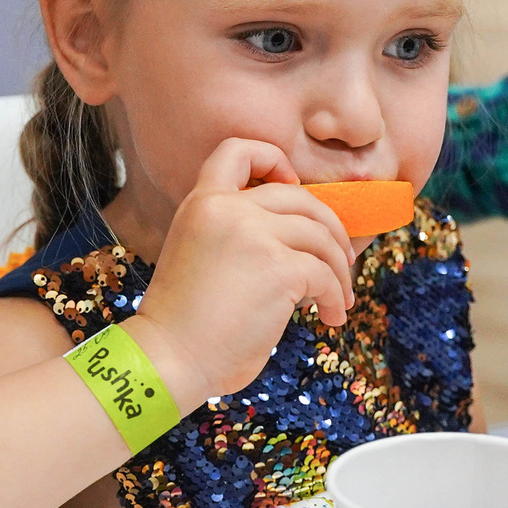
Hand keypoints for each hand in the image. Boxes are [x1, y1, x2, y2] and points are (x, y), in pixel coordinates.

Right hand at [121, 140, 355, 405]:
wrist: (169, 357)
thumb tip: (298, 241)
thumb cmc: (184, 323)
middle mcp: (228, 209)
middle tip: (338, 262)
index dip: (274, 160)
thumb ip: (235, 235)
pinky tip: (330, 317)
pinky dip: (336, 297)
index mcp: (202, 203)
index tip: (292, 187)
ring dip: (339, 269)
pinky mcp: (279, 268)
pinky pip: (325, 274)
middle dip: (331, 230)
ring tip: (339, 299)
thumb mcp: (199, 255)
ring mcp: (254, 235)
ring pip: (321, 235)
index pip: (238, 150)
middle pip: (301, 197)